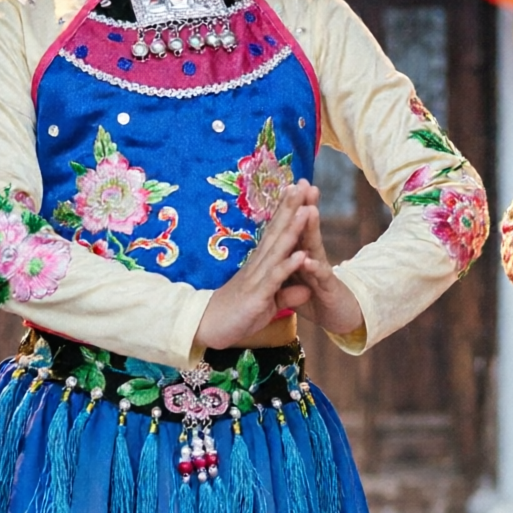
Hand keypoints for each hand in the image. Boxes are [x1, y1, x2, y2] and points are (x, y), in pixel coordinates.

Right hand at [194, 182, 316, 350]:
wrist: (206, 328)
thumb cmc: (237, 315)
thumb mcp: (268, 304)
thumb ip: (287, 294)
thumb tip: (306, 289)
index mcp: (260, 264)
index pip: (276, 232)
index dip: (288, 211)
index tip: (300, 191)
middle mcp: (258, 265)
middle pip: (277, 231)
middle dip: (291, 208)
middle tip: (303, 184)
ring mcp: (257, 278)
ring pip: (278, 249)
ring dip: (292, 229)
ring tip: (306, 209)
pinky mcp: (257, 295)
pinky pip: (275, 278)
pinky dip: (288, 266)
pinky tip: (301, 254)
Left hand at [286, 186, 364, 337]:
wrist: (340, 317)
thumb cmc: (316, 295)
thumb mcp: (296, 276)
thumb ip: (288, 261)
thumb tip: (276, 245)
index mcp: (301, 254)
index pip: (294, 227)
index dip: (289, 209)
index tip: (285, 185)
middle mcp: (313, 257)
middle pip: (307, 229)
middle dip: (304, 206)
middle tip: (303, 183)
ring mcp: (322, 271)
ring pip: (316, 247)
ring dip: (312, 229)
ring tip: (309, 210)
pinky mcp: (328, 289)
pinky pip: (321, 277)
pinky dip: (314, 268)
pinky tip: (308, 259)